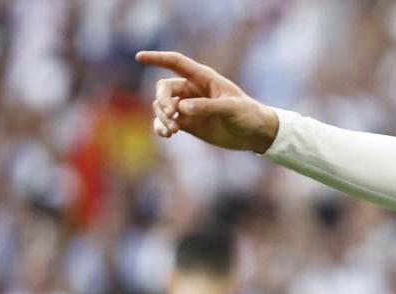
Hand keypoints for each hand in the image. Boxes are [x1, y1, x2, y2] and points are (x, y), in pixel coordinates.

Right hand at [136, 50, 279, 153]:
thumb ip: (207, 107)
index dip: (157, 58)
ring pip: (162, 106)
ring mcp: (188, 107)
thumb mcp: (231, 108)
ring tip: (171, 130)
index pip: (175, 62)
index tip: (139, 57)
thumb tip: (181, 109)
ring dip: (161, 117)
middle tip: (170, 114)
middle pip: (164, 88)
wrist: (256, 134)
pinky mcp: (187, 123)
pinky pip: (167, 122)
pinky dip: (161, 127)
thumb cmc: (248, 114)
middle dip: (161, 100)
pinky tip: (165, 134)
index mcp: (203, 78)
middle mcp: (191, 90)